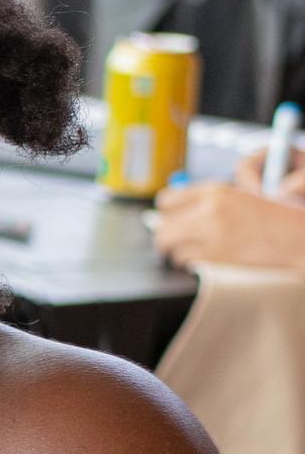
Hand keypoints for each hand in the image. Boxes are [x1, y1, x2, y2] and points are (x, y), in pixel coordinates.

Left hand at [153, 177, 304, 270]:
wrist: (297, 236)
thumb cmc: (271, 218)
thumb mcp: (239, 197)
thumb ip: (205, 202)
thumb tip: (167, 213)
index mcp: (215, 191)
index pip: (166, 201)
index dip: (166, 214)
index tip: (170, 220)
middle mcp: (210, 209)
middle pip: (162, 227)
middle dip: (166, 237)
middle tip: (175, 242)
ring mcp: (212, 233)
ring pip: (170, 247)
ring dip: (178, 252)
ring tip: (195, 250)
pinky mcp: (216, 255)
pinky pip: (185, 261)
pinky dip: (190, 262)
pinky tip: (206, 258)